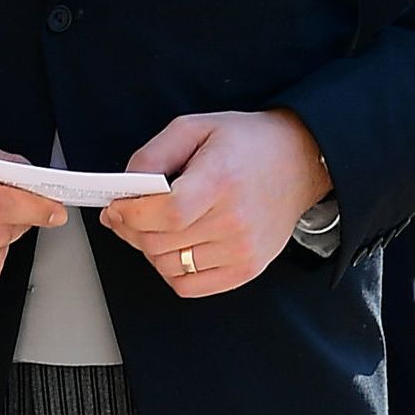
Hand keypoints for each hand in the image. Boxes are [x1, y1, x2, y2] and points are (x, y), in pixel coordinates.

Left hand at [99, 110, 330, 297]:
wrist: (299, 160)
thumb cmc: (245, 142)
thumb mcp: (193, 127)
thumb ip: (153, 155)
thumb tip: (125, 186)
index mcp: (220, 181)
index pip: (166, 213)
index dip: (131, 214)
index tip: (115, 206)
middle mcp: (234, 221)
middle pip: (162, 243)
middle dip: (130, 230)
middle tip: (122, 215)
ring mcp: (243, 250)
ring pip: (171, 267)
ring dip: (149, 251)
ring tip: (150, 229)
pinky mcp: (248, 268)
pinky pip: (192, 287)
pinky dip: (172, 271)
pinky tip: (172, 248)